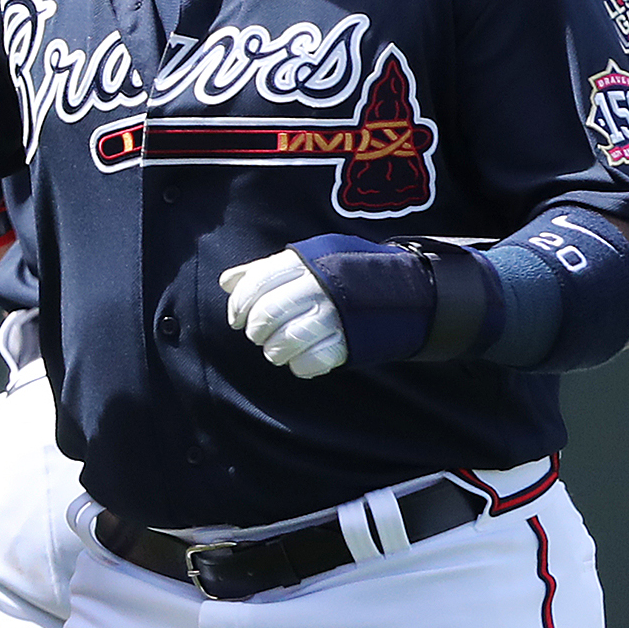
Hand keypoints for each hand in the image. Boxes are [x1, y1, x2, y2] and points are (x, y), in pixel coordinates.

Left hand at [221, 250, 347, 378]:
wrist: (402, 288)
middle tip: (259, 335)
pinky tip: (302, 360)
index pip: (258, 282)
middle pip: (268, 313)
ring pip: (286, 340)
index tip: (236, 319)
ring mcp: (336, 313)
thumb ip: (266, 271)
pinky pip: (311, 361)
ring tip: (278, 350)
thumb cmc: (340, 275)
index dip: (239, 304)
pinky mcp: (350, 340)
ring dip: (275, 351)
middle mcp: (319, 285)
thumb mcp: (306, 261)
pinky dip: (301, 365)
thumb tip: (226, 282)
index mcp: (304, 263)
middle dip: (256, 330)